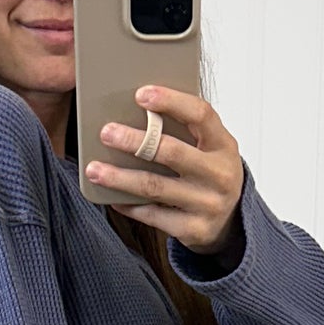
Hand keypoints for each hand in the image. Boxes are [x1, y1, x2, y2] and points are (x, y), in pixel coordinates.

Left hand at [85, 84, 243, 256]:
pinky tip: (112, 197)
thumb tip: (135, 109)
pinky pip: (153, 215)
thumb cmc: (209, 173)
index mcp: (223, 144)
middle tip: (106, 133)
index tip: (141, 94)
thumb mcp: (208, 147)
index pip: (200, 114)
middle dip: (135, 141)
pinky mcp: (193, 229)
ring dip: (120, 177)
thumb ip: (184, 130)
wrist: (229, 220)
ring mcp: (208, 204)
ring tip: (94, 169)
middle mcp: (220, 174)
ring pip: (154, 186)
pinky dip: (129, 205)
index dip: (171, 101)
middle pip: (172, 152)